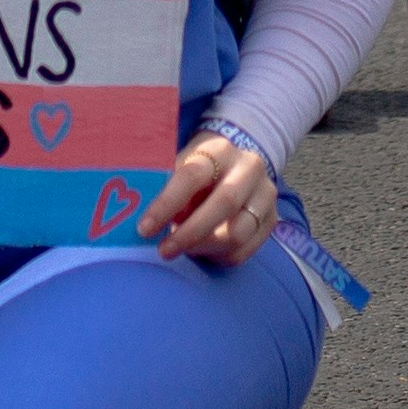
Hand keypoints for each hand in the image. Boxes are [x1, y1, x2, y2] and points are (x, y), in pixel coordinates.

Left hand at [136, 130, 277, 267]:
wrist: (236, 167)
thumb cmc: (196, 171)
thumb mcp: (180, 168)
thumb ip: (164, 187)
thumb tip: (135, 218)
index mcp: (218, 150)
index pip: (191, 176)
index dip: (166, 203)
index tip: (144, 228)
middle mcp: (249, 168)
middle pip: (224, 204)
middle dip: (190, 233)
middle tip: (163, 251)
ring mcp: (265, 194)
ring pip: (237, 233)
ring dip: (204, 248)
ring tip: (182, 250)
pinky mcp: (272, 219)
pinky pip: (245, 251)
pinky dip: (219, 257)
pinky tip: (202, 252)